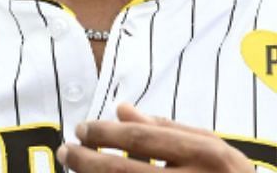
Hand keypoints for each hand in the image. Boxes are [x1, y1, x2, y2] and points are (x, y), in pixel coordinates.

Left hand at [56, 103, 252, 170]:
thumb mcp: (210, 147)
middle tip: (66, 151)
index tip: (80, 129)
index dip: (104, 134)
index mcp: (207, 156)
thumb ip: (168, 128)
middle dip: (86, 161)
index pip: (142, 140)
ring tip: (75, 168)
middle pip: (124, 172)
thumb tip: (121, 109)